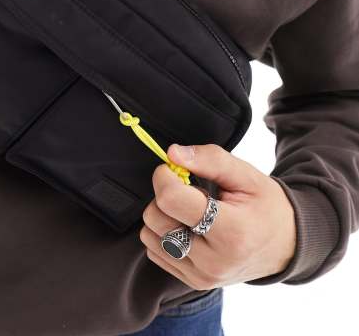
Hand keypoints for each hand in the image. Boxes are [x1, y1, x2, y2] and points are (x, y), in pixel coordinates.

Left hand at [140, 143, 296, 289]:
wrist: (286, 246)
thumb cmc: (266, 206)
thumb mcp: (246, 175)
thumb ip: (209, 159)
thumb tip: (173, 153)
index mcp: (231, 232)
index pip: (171, 200)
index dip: (165, 176)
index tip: (174, 168)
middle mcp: (214, 261)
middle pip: (156, 218)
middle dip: (164, 195)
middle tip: (189, 190)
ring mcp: (202, 276)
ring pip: (150, 236)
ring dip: (162, 215)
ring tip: (191, 210)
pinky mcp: (193, 283)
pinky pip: (156, 252)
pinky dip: (164, 234)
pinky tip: (188, 226)